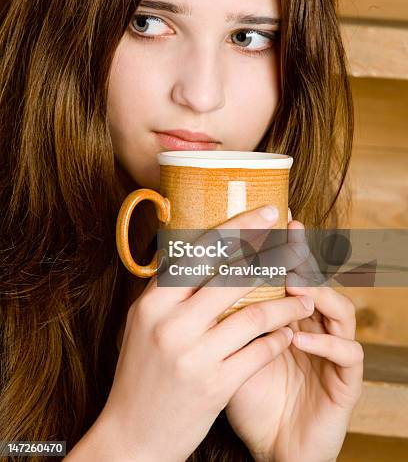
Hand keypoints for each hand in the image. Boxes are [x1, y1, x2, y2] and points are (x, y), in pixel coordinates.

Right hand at [69, 205, 310, 461]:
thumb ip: (169, 290)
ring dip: (286, 304)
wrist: (132, 436)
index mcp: (152, 302)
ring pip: (253, 313)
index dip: (237, 228)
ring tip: (305, 298)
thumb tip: (199, 252)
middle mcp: (170, 323)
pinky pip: (258, 351)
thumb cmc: (141, 374)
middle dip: (270, 254)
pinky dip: (278, 338)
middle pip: (230, 275)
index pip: (200, 252)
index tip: (267, 213)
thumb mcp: (143, 325)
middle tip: (297, 244)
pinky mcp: (214, 385)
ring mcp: (192, 355)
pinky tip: (289, 332)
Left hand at [224, 218, 363, 461]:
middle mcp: (313, 324)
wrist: (271, 446)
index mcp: (286, 314)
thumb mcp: (226, 351)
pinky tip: (299, 337)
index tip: (265, 218)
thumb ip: (217, 316)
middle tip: (290, 230)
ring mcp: (332, 350)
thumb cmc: (245, 396)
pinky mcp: (346, 380)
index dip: (278, 246)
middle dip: (302, 254)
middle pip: (315, 280)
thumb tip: (184, 275)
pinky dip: (326, 341)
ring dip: (318, 292)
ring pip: (339, 308)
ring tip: (294, 283)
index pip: (286, 272)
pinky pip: (347, 353)